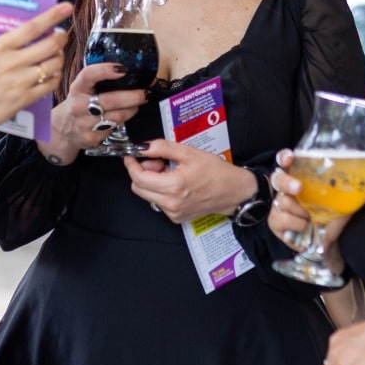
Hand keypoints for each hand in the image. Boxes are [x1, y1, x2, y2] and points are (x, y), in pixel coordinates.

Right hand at [0, 3, 72, 132]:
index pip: (32, 27)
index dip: (52, 16)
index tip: (65, 8)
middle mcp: (12, 63)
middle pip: (50, 45)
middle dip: (61, 37)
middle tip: (61, 34)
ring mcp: (20, 82)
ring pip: (53, 65)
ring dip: (59, 57)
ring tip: (56, 54)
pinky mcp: (24, 99)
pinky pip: (50, 85)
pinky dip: (55, 76)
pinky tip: (52, 73)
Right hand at [44, 63, 145, 154]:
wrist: (63, 129)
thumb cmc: (79, 103)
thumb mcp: (83, 89)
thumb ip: (100, 80)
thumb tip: (130, 72)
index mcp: (77, 88)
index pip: (89, 75)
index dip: (105, 70)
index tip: (122, 69)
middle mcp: (78, 106)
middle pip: (110, 100)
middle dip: (132, 96)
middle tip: (144, 93)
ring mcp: (84, 123)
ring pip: (116, 116)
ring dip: (132, 109)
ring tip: (138, 104)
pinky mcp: (91, 138)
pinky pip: (114, 128)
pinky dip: (123, 121)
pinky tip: (125, 116)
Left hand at [123, 139, 253, 223]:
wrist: (233, 192)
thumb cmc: (216, 172)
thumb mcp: (189, 153)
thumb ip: (163, 148)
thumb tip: (143, 146)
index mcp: (173, 186)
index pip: (138, 178)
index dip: (131, 165)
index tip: (131, 156)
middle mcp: (171, 203)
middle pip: (138, 188)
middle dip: (143, 172)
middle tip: (158, 162)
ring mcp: (173, 213)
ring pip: (148, 195)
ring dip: (152, 182)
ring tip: (171, 173)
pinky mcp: (176, 218)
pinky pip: (158, 202)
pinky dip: (161, 191)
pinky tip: (176, 184)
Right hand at [265, 149, 364, 254]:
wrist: (328, 247)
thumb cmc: (334, 219)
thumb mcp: (348, 205)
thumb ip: (362, 193)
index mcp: (303, 177)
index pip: (288, 160)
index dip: (286, 157)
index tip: (291, 157)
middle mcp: (288, 188)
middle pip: (278, 178)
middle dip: (287, 181)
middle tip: (299, 188)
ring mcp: (279, 205)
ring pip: (283, 201)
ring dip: (301, 212)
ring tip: (314, 220)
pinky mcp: (275, 222)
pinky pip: (282, 219)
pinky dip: (297, 225)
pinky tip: (306, 229)